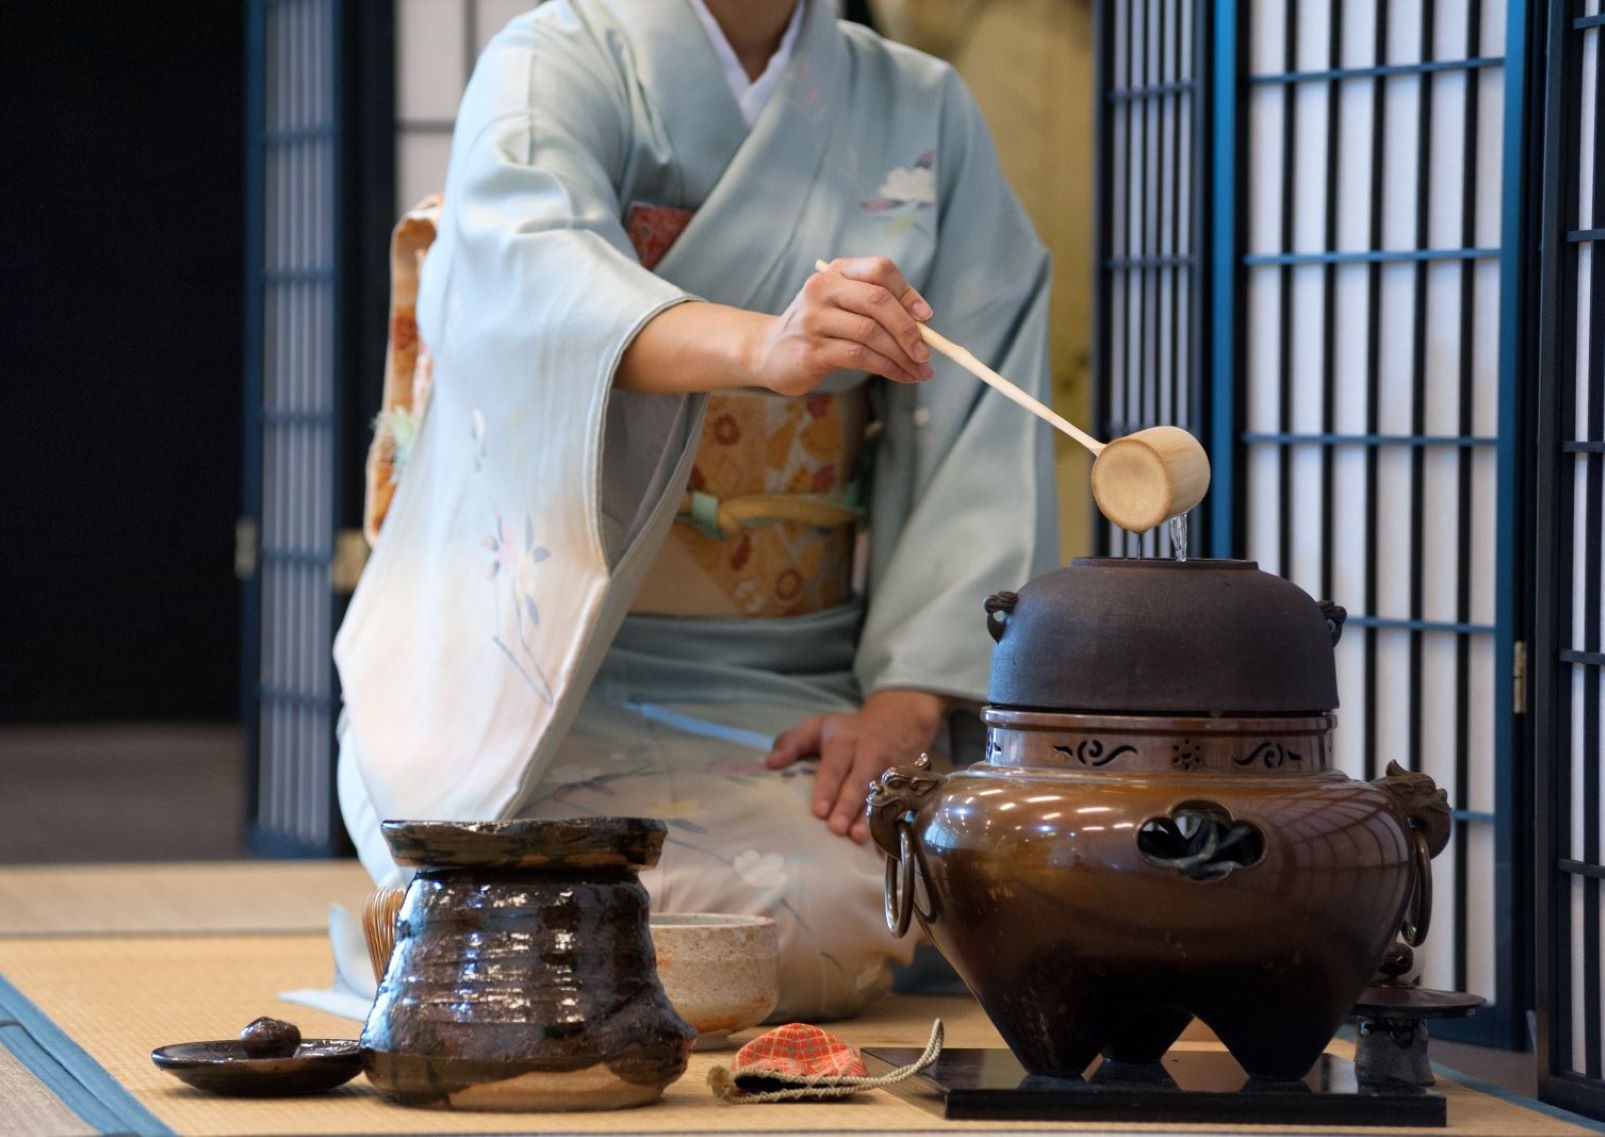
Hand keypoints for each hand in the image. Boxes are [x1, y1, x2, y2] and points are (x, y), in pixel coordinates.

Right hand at [748, 257, 935, 396]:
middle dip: (908, 330)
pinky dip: (887, 368)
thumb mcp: (843, 306)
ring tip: (919, 371)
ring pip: (871, 333)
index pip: (879, 270)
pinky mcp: (812, 351)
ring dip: (901, 355)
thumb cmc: (819, 328)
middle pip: (877, 301)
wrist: (769, 351)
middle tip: (926, 353)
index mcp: (836, 272)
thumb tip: (924, 324)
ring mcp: (814, 320)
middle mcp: (822, 289)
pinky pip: (860, 357)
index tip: (926, 317)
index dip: (907, 293)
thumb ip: (877, 307)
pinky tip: (900, 376)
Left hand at [766, 689, 947, 842]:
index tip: (818, 811)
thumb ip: (791, 742)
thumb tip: (770, 764)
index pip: (834, 766)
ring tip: (857, 838)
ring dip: (868, 818)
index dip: (827, 789)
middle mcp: (867, 753)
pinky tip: (882, 843)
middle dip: (848, 806)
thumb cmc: (848, 731)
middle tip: (836, 829)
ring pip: (878, 795)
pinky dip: (890, 823)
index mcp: (843, 741)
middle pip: (857, 782)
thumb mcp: (818, 726)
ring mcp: (888, 768)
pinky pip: (897, 803)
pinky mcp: (904, 781)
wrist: (898, 719)